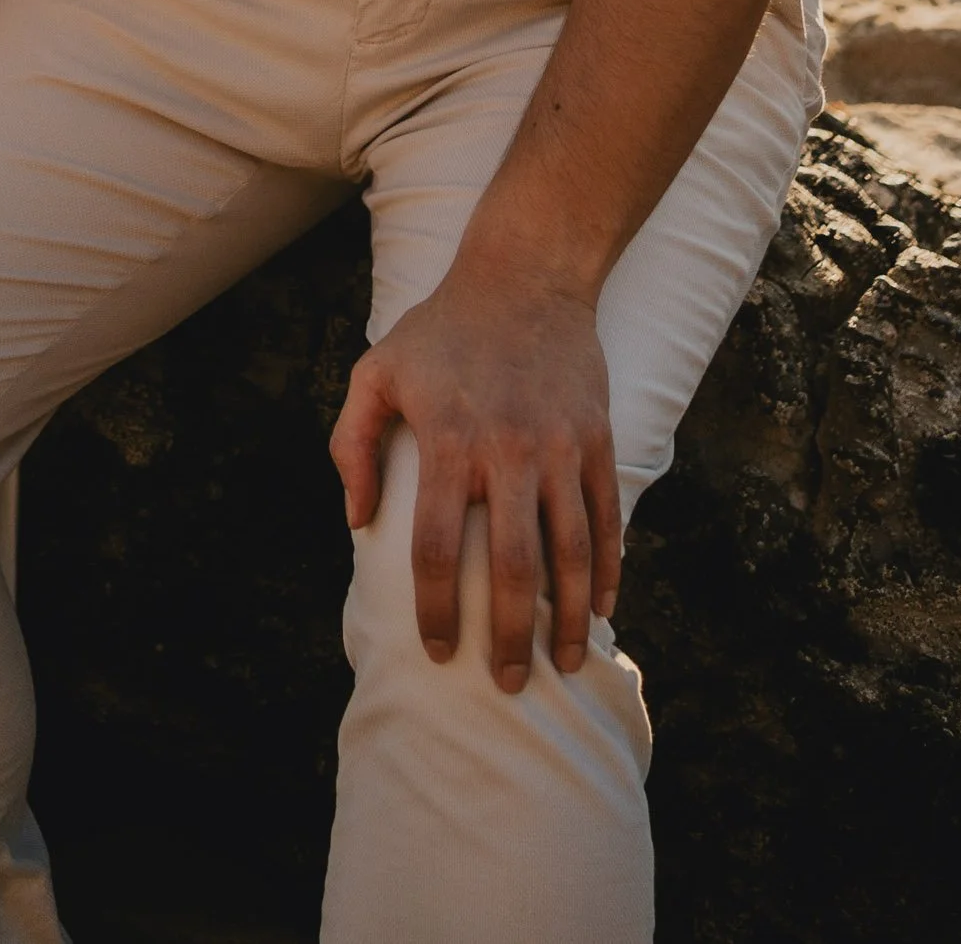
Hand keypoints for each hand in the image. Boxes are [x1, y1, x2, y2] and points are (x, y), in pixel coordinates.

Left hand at [327, 260, 621, 691]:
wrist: (525, 274)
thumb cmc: (441, 330)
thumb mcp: (376, 371)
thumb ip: (353, 444)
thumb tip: (357, 522)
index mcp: (447, 439)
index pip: (434, 547)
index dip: (433, 609)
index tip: (437, 651)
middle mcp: (507, 448)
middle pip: (510, 566)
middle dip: (508, 636)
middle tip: (508, 685)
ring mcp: (560, 446)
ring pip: (570, 552)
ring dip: (570, 618)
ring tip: (565, 663)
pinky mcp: (597, 438)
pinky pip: (606, 518)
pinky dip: (607, 569)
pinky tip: (600, 607)